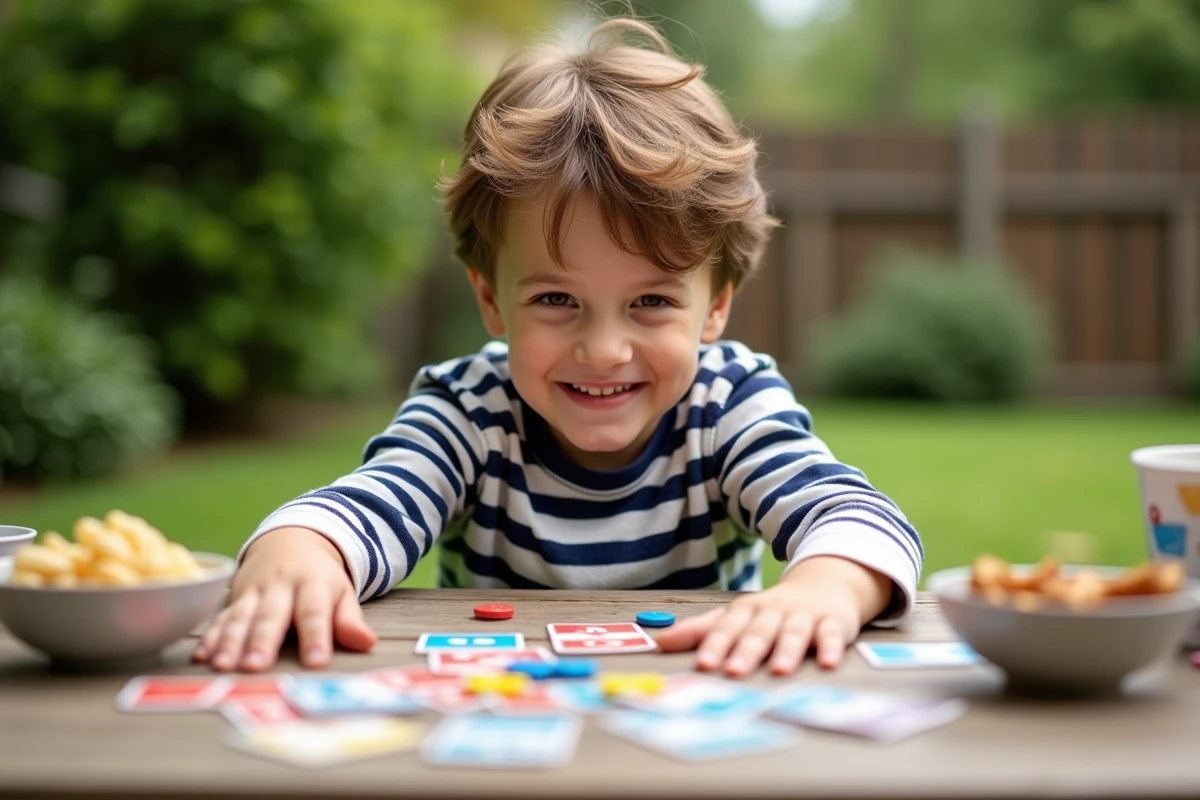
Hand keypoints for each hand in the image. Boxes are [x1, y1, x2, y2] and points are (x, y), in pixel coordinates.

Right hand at [192, 527, 376, 671]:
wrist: (290, 539)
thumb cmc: (320, 578)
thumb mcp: (341, 592)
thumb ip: (349, 619)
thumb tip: (367, 644)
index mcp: (313, 585)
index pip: (314, 612)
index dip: (315, 636)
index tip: (315, 662)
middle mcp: (280, 586)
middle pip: (271, 616)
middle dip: (262, 641)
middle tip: (256, 667)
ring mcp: (254, 591)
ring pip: (241, 617)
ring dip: (230, 641)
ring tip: (223, 665)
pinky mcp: (235, 598)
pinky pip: (220, 617)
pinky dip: (210, 636)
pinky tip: (202, 657)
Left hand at [655, 556, 891, 676]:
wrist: (825, 582)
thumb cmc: (772, 609)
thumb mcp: (737, 616)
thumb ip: (701, 631)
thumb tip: (660, 642)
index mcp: (748, 610)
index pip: (728, 627)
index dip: (715, 644)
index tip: (703, 664)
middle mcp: (774, 612)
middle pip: (758, 631)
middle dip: (746, 650)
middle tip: (733, 672)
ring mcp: (804, 616)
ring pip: (794, 632)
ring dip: (787, 650)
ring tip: (778, 671)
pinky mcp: (833, 623)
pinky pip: (832, 634)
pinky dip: (831, 648)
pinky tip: (829, 663)